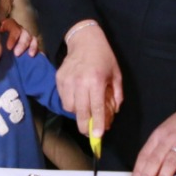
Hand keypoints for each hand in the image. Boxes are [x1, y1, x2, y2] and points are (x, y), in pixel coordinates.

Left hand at [0, 18, 38, 57]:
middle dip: (22, 43)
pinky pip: (36, 45)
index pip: (12, 25)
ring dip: (31, 45)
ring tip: (29, 55)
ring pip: (31, 37)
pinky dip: (37, 49)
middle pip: (23, 31)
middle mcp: (17, 30)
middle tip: (17, 54)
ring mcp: (24, 37)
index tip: (9, 48)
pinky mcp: (30, 45)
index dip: (13, 36)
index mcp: (6, 26)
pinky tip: (34, 55)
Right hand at [55, 24, 121, 138]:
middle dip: (85, 126)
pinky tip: (77, 99)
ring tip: (84, 110)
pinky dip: (70, 103)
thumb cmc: (103, 57)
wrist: (85, 40)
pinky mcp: (59, 79)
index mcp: (96, 81)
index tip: (98, 136)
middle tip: (89, 132)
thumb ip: (116, 95)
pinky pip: (63, 99)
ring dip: (78, 113)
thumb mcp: (116, 74)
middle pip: (81, 112)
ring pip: (70, 107)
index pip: (97, 108)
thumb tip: (113, 113)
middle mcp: (80, 82)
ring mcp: (67, 80)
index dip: (98, 124)